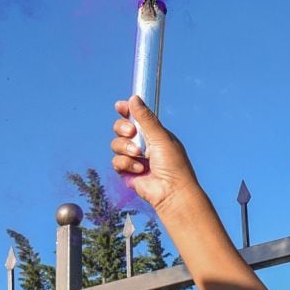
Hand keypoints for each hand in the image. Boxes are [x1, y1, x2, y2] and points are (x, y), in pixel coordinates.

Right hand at [111, 96, 200, 215]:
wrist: (171, 192)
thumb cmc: (173, 165)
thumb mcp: (161, 137)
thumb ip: (146, 119)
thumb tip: (133, 98)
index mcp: (153, 133)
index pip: (136, 117)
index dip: (126, 111)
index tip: (120, 106)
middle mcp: (143, 144)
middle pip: (121, 128)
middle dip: (123, 128)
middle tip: (131, 132)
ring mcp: (134, 158)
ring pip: (116, 144)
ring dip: (126, 148)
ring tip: (139, 155)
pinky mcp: (127, 171)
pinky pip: (116, 161)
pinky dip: (126, 164)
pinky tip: (139, 170)